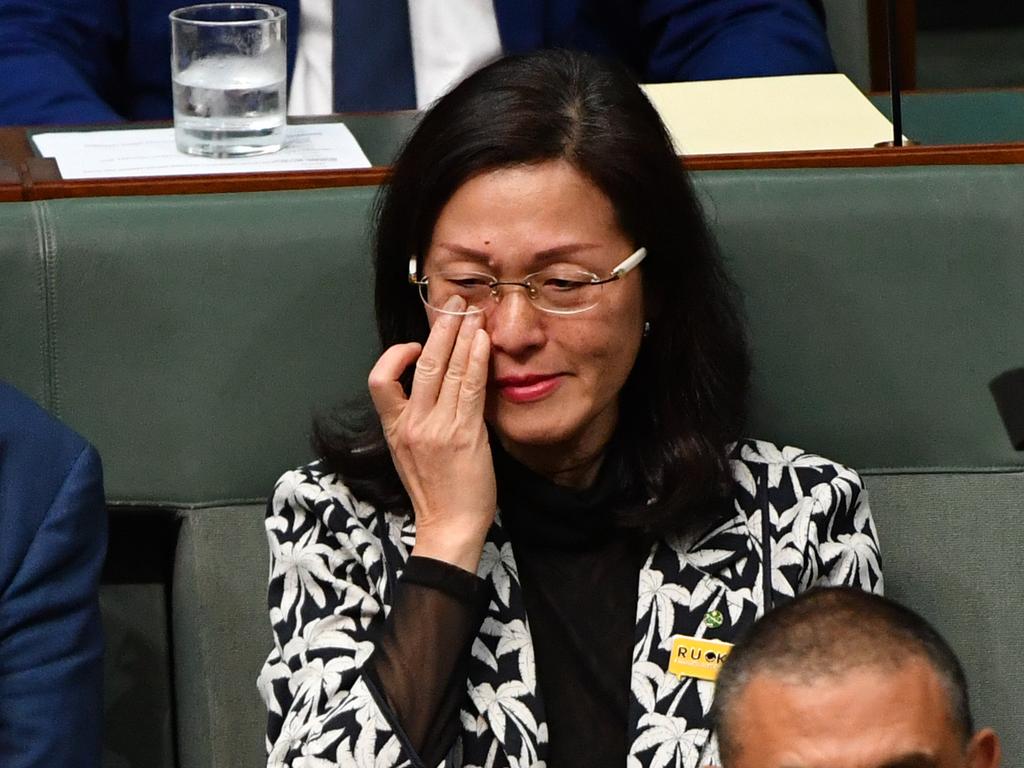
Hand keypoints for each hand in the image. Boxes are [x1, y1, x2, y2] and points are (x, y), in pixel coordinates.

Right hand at [368, 297, 493, 572]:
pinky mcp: (464, 434)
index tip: (414, 345)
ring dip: (460, 335)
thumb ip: (418, 419)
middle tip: (453, 305)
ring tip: (472, 313)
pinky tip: (483, 342)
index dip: (394, 356)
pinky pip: (469, 386)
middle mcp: (411, 424)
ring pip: (444, 369)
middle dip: (439, 329)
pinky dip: (476, 359)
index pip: (378, 380)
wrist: (449, 526)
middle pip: (419, 363)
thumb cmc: (437, 492)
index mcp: (394, 429)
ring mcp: (437, 428)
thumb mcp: (414, 453)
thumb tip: (437, 386)